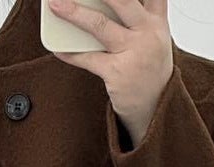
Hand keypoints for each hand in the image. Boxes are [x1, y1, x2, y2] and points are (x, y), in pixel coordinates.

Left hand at [46, 0, 173, 146]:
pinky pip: (88, 59)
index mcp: (156, 20)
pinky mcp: (118, 74)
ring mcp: (134, 53)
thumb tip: (97, 4)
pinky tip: (57, 48)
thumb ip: (138, 14)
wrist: (157, 109)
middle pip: (122, 0)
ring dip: (74, 14)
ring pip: (100, 26)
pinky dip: (70, 53)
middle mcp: (148, 33)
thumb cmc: (149, 68)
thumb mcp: (152, 37)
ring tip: (56, 4)